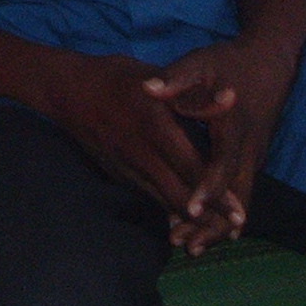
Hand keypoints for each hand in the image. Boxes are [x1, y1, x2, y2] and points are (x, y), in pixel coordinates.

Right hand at [0, 21, 221, 224]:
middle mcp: (141, 152)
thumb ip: (190, 91)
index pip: (191, 166)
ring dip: (189, 216)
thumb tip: (230, 97)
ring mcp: (126, 166)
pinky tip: (183, 218)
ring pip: (163, 199)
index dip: (217, 192)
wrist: (66, 91)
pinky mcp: (117, 173)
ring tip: (215, 230)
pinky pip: (147, 195)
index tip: (239, 208)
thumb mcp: (152, 75)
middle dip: (209, 213)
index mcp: (154, 124)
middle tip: (235, 228)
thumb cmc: (115, 76)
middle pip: (180, 192)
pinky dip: (167, 207)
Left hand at [145, 35, 295, 253]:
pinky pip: (240, 192)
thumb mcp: (202, 63)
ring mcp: (254, 157)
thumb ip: (176, 79)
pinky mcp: (252, 161)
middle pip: (237, 195)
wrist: (270, 62)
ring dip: (218, 224)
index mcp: (235, 125)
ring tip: (188, 246)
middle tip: (185, 246)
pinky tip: (201, 228)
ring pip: (240, 199)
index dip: (209, 188)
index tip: (191, 209)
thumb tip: (147, 89)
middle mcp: (250, 148)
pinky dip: (223, 213)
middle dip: (213, 223)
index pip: (224, 162)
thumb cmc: (229, 63)